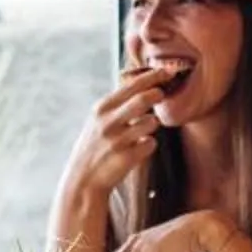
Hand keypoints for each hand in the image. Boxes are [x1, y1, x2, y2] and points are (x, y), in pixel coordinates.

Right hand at [63, 65, 176, 203]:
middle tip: (162, 94)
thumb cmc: (95, 146)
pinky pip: (150, 144)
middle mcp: (108, 122)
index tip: (168, 71)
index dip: (152, 76)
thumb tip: (145, 84)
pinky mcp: (127, 158)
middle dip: (157, 94)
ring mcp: (117, 140)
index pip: (131, 86)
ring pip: (151, 122)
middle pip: (142, 100)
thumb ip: (118, 104)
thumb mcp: (98, 120)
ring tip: (140, 132)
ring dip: (151, 124)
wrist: (84, 179)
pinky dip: (147, 145)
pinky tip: (136, 150)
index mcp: (101, 109)